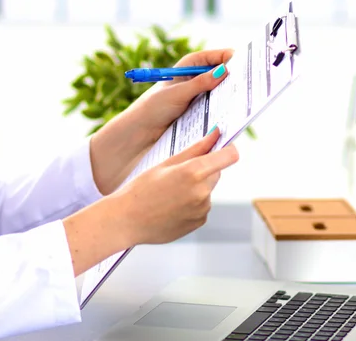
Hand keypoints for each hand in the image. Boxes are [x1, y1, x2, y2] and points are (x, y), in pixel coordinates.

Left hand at [90, 49, 232, 194]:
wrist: (136, 139)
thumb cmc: (151, 110)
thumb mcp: (176, 94)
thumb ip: (200, 83)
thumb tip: (224, 71)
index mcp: (184, 70)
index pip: (208, 58)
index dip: (223, 56)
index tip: (239, 58)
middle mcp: (192, 84)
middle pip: (217, 76)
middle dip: (231, 76)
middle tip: (248, 78)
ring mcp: (196, 102)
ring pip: (219, 95)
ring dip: (230, 95)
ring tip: (244, 96)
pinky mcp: (198, 119)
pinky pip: (215, 112)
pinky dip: (224, 112)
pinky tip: (233, 115)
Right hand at [110, 125, 238, 244]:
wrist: (126, 221)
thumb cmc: (141, 188)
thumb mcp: (166, 163)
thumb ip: (196, 148)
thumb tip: (216, 133)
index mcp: (194, 172)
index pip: (229, 156)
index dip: (228, 149)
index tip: (222, 147)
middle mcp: (202, 191)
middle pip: (215, 172)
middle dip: (203, 170)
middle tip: (177, 174)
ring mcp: (202, 209)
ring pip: (207, 189)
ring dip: (196, 187)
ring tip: (170, 193)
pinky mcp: (199, 221)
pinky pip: (202, 205)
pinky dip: (192, 203)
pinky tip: (171, 205)